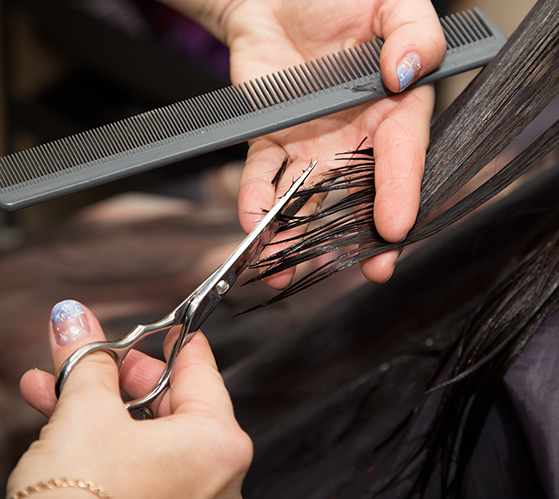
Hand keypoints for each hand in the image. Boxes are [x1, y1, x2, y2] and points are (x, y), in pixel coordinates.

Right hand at [7, 300, 251, 498]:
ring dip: (97, 405)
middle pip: (169, 400)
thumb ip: (86, 361)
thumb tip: (75, 321)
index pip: (200, 368)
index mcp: (218, 441)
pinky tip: (59, 421)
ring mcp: (188, 498)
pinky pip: (136, 464)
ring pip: (143, 432)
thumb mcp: (84, 415)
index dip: (174, 340)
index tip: (163, 324)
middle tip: (91, 355)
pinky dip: (101, 441)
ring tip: (55, 384)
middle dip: (118, 374)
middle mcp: (214, 474)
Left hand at [222, 0, 445, 287]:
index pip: (401, 156)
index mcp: (391, 107)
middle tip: (369, 269)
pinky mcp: (271, 137)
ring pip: (308, 197)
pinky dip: (255, 199)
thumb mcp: (392, 0)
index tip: (396, 229)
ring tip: (288, 267)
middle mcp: (353, 134)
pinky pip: (262, 175)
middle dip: (363, 234)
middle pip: (360, 192)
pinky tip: (254, 224)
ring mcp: (311, 142)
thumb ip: (413, 33)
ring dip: (297, 235)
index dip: (401, 193)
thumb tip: (407, 73)